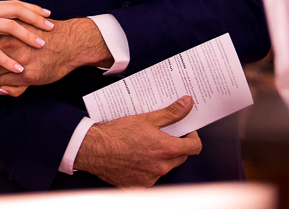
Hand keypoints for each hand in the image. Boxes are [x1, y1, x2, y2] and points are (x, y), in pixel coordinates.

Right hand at [0, 1, 52, 73]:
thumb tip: (4, 18)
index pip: (15, 4)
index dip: (33, 8)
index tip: (48, 13)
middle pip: (17, 11)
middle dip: (37, 19)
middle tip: (52, 27)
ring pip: (10, 28)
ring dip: (28, 36)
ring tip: (41, 45)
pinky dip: (8, 60)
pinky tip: (19, 68)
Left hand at [0, 18, 110, 94]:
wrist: (70, 43)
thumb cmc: (46, 33)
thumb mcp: (22, 23)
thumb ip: (6, 29)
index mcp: (5, 29)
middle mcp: (8, 44)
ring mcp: (17, 61)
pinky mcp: (27, 76)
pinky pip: (5, 88)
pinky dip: (0, 89)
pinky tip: (1, 88)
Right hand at [74, 96, 201, 186]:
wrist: (95, 149)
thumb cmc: (118, 133)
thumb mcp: (147, 118)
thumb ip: (171, 113)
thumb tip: (187, 104)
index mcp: (167, 149)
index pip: (194, 147)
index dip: (193, 138)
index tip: (187, 132)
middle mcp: (161, 167)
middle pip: (180, 157)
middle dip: (175, 146)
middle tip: (163, 135)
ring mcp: (150, 178)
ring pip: (165, 167)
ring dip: (161, 158)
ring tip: (146, 145)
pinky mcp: (139, 185)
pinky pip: (150, 176)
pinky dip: (147, 168)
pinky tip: (136, 157)